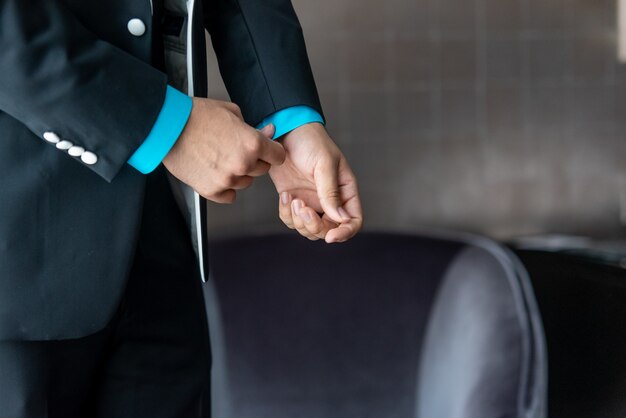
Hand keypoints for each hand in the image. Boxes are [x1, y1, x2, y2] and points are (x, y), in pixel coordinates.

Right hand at [163, 97, 283, 202]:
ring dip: (239, 174)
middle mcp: (242, 164)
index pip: (278, 156)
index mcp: (252, 143)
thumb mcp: (231, 111)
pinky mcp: (211, 190)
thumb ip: (254, 127)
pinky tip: (217, 174)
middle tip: (237, 150)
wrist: (167, 127)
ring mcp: (227, 179)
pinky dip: (225, 188)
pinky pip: (229, 196)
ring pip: (245, 183)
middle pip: (262, 170)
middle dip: (254, 160)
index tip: (267, 150)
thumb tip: (268, 132)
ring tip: (221, 159)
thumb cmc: (196, 116)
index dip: (272, 151)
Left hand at [269, 123, 362, 242]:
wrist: (285, 130)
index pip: (353, 220)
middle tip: (301, 207)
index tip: (330, 237)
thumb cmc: (311, 142)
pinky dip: (286, 213)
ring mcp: (311, 202)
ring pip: (308, 229)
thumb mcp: (324, 165)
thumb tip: (339, 219)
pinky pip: (291, 220)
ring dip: (298, 220)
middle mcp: (330, 200)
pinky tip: (284, 195)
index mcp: (345, 191)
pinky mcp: (294, 200)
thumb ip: (330, 193)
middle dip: (314, 226)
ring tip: (291, 198)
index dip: (345, 233)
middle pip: (329, 230)